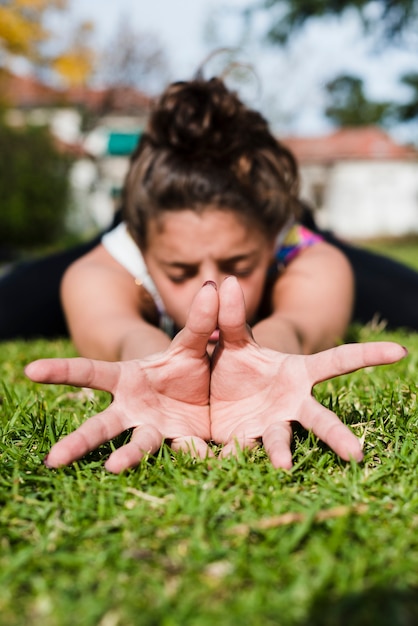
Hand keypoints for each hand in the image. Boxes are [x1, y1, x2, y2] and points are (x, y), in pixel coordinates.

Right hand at [25, 281, 218, 472]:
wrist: (211, 392)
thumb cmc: (188, 364)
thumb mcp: (193, 343)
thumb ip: (200, 321)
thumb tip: (213, 284)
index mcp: (127, 378)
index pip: (90, 373)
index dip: (61, 371)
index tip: (30, 370)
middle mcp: (134, 407)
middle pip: (101, 425)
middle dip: (78, 441)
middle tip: (53, 459)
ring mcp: (154, 428)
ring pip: (136, 447)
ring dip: (126, 458)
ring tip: (113, 468)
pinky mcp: (179, 443)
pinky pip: (182, 451)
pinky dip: (192, 455)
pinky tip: (202, 458)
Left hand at [210, 277, 406, 467]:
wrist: (206, 391)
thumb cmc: (232, 362)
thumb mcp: (232, 339)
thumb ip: (231, 316)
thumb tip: (228, 280)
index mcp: (296, 372)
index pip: (337, 362)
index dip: (367, 355)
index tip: (401, 352)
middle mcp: (289, 402)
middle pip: (319, 419)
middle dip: (337, 435)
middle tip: (356, 453)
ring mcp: (268, 423)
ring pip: (280, 440)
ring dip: (282, 452)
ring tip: (282, 466)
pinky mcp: (243, 439)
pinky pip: (241, 449)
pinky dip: (234, 456)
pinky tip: (225, 460)